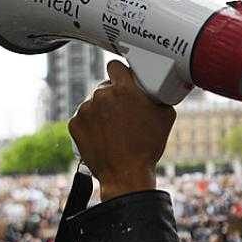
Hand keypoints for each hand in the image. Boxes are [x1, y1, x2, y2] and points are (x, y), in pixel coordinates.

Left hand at [69, 60, 176, 200]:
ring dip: (100, 111)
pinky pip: (82, 118)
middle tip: (123, 113)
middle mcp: (102, 95)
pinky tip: (102, 136)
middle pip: (104, 87)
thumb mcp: (166, 116)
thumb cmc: (147, 147)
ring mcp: (85, 109)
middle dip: (112, 96)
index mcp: (124, 88)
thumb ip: (158, 96)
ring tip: (113, 129)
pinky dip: (90, 125)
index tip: (123, 81)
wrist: (126, 174)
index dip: (120, 74)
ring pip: (93, 103)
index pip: (115, 66)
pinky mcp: (74, 124)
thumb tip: (156, 90)